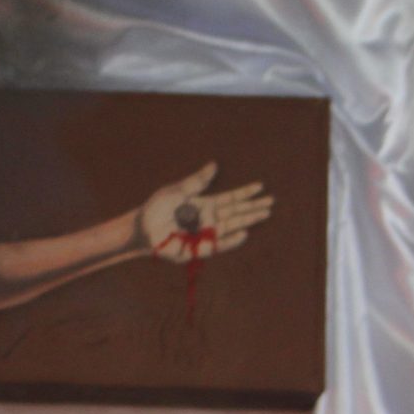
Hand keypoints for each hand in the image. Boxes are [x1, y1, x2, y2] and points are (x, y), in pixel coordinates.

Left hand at [139, 163, 272, 258]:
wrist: (142, 228)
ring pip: (231, 227)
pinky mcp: (198, 249)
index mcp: (205, 204)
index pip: (230, 198)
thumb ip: (197, 181)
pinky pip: (217, 245)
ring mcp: (205, 234)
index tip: (260, 186)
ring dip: (247, 220)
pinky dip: (230, 240)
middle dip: (253, 207)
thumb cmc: (157, 208)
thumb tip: (214, 165)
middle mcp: (208, 219)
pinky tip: (243, 233)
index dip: (245, 193)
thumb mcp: (178, 190)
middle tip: (270, 202)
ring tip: (264, 213)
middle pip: (235, 213)